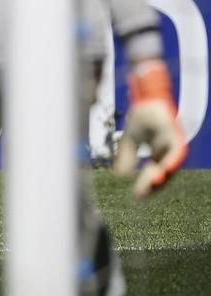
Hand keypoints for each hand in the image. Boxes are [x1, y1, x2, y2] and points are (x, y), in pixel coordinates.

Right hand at [112, 59, 187, 198]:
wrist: (146, 98)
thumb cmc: (142, 117)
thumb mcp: (129, 140)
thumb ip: (126, 157)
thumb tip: (119, 176)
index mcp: (159, 155)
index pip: (154, 176)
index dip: (146, 187)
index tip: (136, 197)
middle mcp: (168, 152)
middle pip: (164, 175)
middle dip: (154, 186)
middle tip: (141, 195)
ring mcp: (173, 144)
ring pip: (172, 166)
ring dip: (163, 177)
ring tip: (152, 186)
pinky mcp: (175, 135)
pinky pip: (177, 152)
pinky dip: (172, 162)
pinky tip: (164, 170)